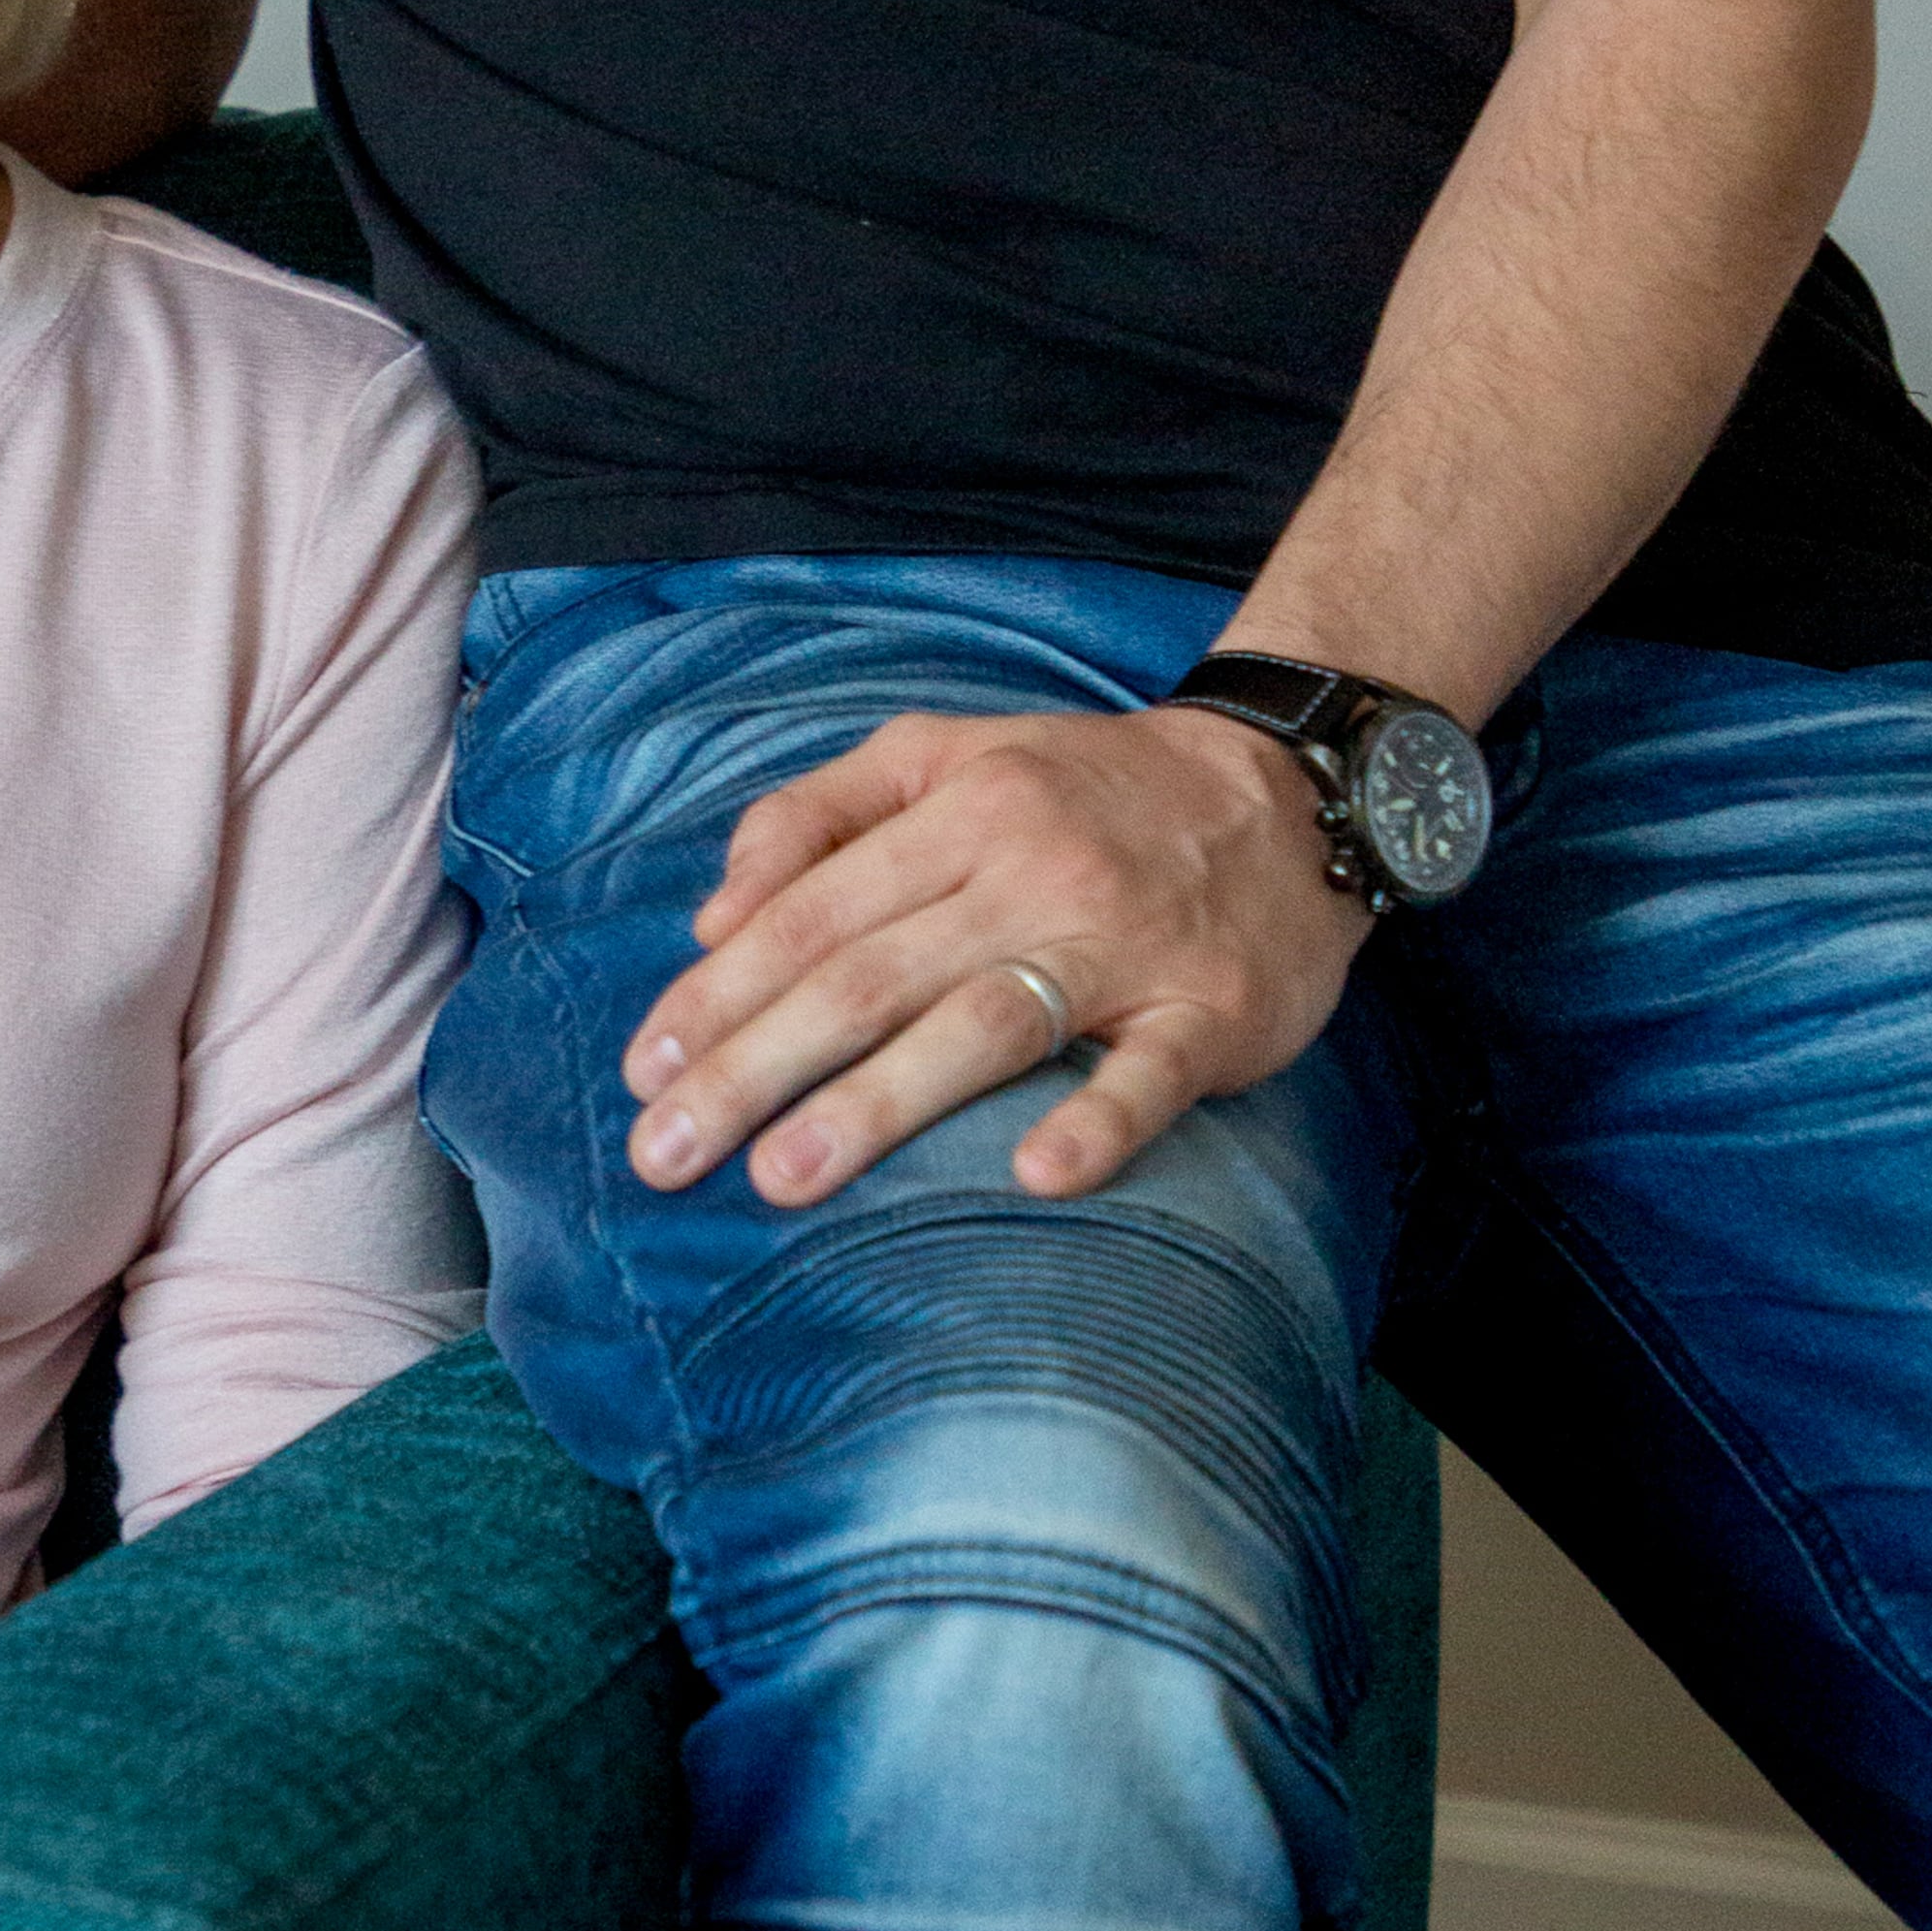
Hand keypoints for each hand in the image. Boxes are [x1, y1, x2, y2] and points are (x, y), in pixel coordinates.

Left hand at [621, 703, 1366, 1209]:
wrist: (1289, 790)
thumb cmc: (1083, 788)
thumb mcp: (941, 752)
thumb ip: (816, 816)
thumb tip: (712, 918)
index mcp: (959, 809)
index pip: (811, 912)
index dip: (720, 994)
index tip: (642, 1070)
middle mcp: (1029, 871)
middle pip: (869, 976)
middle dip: (754, 1068)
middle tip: (666, 1153)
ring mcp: (1123, 946)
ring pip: (983, 1023)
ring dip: (879, 1103)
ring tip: (783, 1178)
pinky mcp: (1211, 1010)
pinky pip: (1151, 1074)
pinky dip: (1098, 1120)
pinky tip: (1037, 1176)